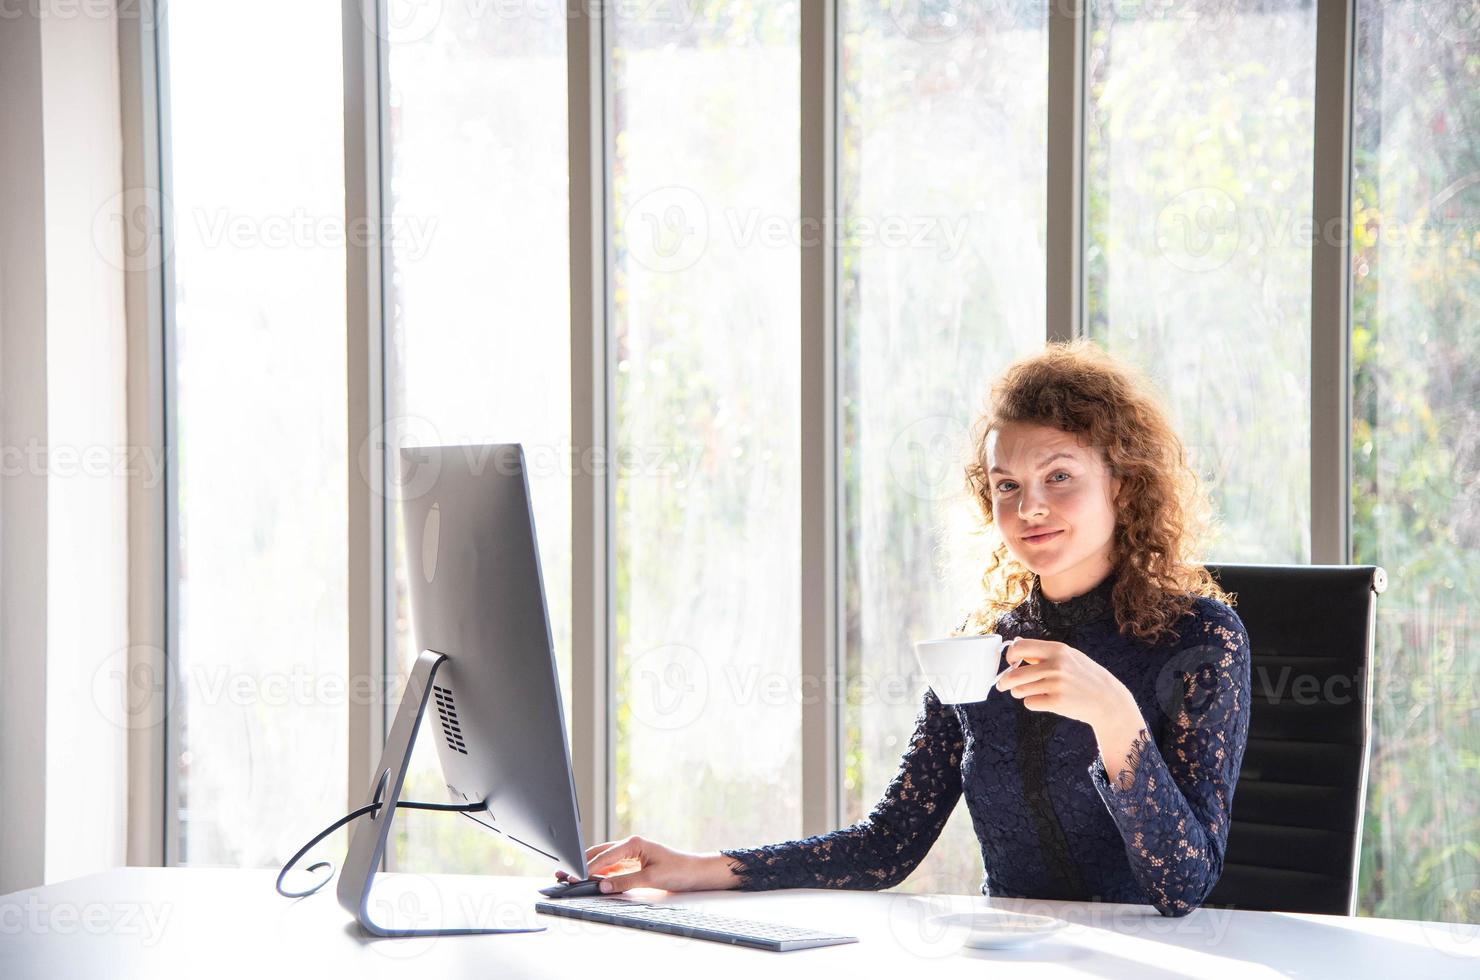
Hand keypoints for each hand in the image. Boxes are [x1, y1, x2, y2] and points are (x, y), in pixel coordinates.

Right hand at [553, 835, 740, 894]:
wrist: (694, 872)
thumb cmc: (678, 870)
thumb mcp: (651, 878)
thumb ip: (625, 882)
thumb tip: (603, 886)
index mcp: (634, 843)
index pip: (605, 855)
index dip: (587, 866)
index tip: (573, 875)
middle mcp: (629, 846)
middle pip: (599, 854)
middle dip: (581, 863)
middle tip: (563, 873)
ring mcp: (629, 855)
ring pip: (602, 860)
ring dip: (587, 868)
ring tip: (569, 876)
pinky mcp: (631, 864)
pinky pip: (610, 868)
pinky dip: (598, 874)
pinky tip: (588, 879)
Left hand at [995, 638, 1138, 730]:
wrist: (1108, 700)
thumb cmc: (1085, 677)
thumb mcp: (1069, 656)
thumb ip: (1044, 652)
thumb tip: (1017, 647)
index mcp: (1057, 649)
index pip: (1020, 647)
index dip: (1010, 656)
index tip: (1011, 662)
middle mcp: (1056, 665)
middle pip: (1014, 674)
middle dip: (1005, 681)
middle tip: (1003, 685)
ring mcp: (1056, 684)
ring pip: (1019, 690)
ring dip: (1019, 693)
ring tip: (1030, 692)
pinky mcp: (1057, 702)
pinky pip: (1030, 703)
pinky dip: (1033, 703)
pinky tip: (1046, 701)